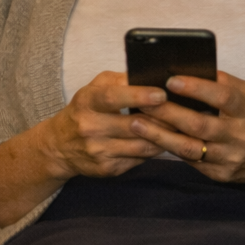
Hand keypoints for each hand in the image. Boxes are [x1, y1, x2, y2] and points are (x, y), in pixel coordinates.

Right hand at [43, 70, 171, 178]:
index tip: (161, 94)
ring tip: (182, 127)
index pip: (112, 97)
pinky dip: (155, 150)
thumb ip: (120, 80)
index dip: (138, 96)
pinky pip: (140, 158)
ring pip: (142, 145)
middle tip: (185, 112)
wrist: (58, 146)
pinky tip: (167, 142)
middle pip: (133, 125)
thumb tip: (151, 76)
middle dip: (162, 119)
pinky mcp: (107, 169)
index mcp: (86, 101)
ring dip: (165, 136)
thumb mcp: (95, 88)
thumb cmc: (86, 109)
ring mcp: (97, 150)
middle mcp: (89, 127)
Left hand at [127, 71, 244, 184]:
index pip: (223, 97)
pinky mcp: (220, 174)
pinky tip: (152, 138)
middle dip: (167, 112)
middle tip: (142, 101)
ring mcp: (230, 158)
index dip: (196, 88)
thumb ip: (225, 84)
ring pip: (189, 147)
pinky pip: (190, 161)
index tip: (171, 81)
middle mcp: (241, 136)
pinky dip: (170, 148)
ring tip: (136, 123)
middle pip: (199, 124)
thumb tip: (190, 70)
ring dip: (159, 135)